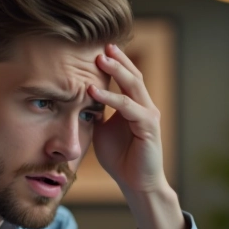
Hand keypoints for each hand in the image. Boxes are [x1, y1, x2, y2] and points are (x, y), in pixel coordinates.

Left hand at [88, 43, 167, 196]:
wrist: (135, 183)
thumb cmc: (120, 158)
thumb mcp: (102, 130)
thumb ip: (96, 113)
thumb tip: (79, 99)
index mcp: (135, 105)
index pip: (126, 77)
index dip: (115, 62)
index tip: (97, 48)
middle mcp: (145, 106)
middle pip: (132, 75)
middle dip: (117, 59)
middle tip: (101, 45)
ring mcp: (148, 115)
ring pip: (133, 86)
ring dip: (116, 71)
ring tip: (99, 59)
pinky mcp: (149, 127)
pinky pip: (128, 107)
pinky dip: (111, 98)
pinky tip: (94, 92)